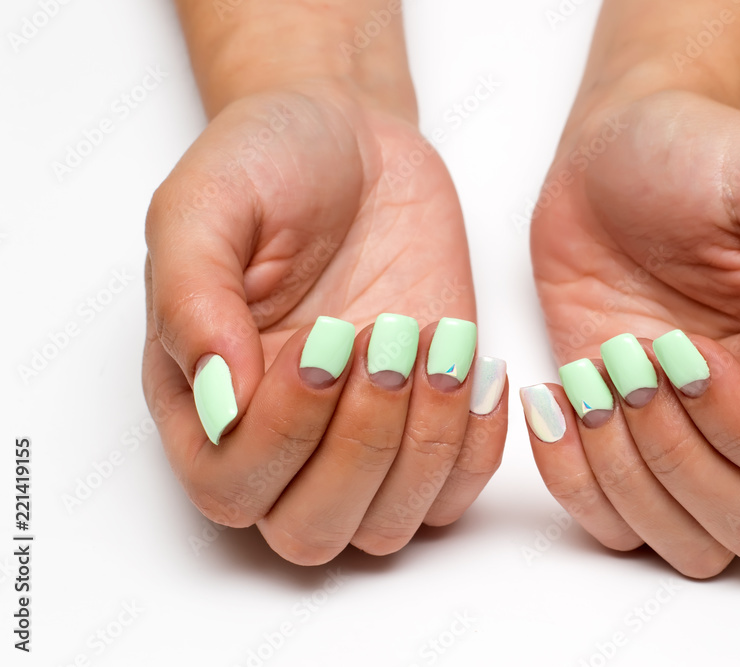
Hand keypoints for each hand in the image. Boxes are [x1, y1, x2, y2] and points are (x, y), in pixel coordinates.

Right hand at [143, 81, 506, 564]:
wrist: (353, 141)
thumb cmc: (268, 164)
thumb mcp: (205, 204)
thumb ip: (191, 298)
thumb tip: (221, 399)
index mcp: (207, 401)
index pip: (232, 486)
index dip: (284, 432)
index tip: (325, 335)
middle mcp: (281, 440)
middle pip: (312, 530)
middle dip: (360, 445)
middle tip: (383, 337)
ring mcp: (360, 438)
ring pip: (387, 526)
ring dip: (422, 444)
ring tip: (431, 342)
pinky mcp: (427, 422)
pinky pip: (456, 491)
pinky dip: (475, 447)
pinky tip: (473, 367)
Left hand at [524, 90, 739, 577]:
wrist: (608, 156)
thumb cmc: (701, 156)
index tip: (682, 347)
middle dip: (680, 457)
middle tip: (631, 360)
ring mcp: (689, 441)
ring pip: (687, 544)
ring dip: (626, 474)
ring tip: (593, 375)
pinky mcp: (622, 443)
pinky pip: (613, 524)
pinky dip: (574, 481)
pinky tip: (555, 400)